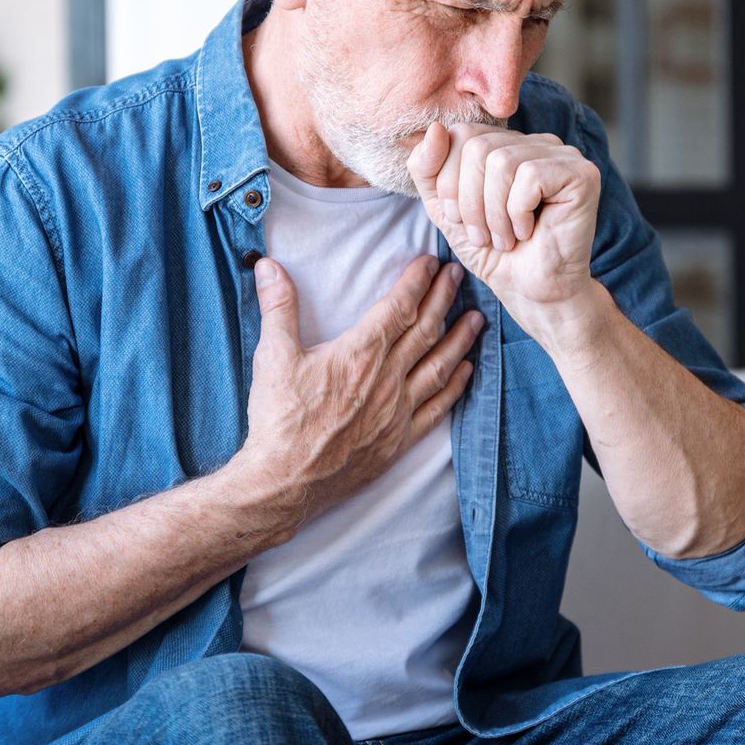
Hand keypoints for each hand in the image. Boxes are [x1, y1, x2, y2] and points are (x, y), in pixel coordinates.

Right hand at [239, 253, 481, 531]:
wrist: (285, 481)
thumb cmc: (279, 419)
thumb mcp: (273, 356)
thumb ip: (277, 307)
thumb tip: (268, 267)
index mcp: (360, 353)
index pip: (398, 307)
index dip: (417, 282)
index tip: (431, 263)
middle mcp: (386, 378)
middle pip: (425, 330)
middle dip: (444, 299)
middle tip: (458, 276)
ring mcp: (397, 411)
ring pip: (439, 366)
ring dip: (460, 339)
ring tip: (477, 318)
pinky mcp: (399, 440)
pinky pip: (437, 408)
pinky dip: (454, 386)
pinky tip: (466, 371)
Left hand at [405, 121, 601, 322]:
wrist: (530, 292)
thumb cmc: (493, 252)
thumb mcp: (444, 208)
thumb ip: (427, 168)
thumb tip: (435, 128)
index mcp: (505, 143)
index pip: (460, 133)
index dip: (449, 181)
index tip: (460, 220)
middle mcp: (535, 141)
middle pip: (477, 147)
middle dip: (469, 202)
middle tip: (484, 235)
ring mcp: (562, 154)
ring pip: (502, 161)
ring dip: (494, 213)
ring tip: (505, 238)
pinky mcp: (582, 174)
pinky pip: (530, 176)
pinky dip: (519, 213)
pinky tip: (529, 232)